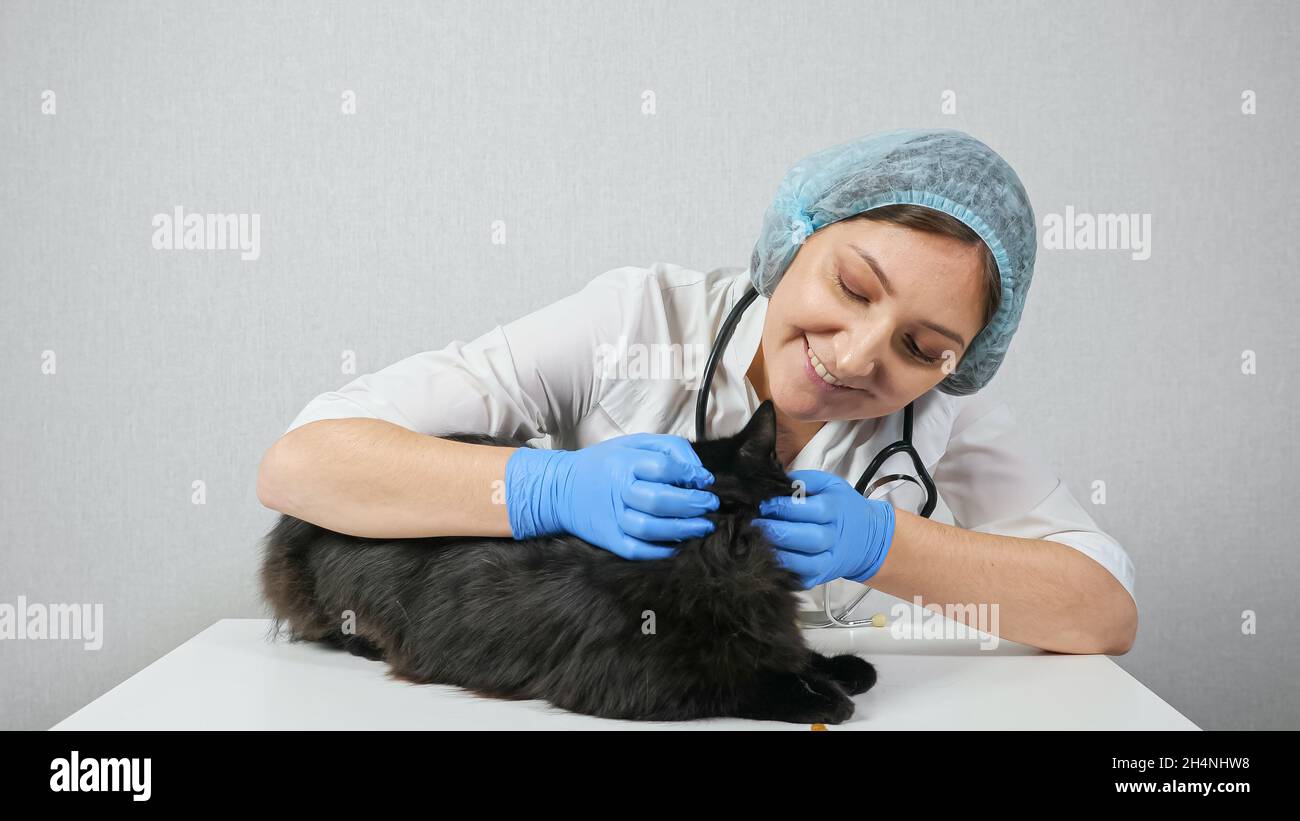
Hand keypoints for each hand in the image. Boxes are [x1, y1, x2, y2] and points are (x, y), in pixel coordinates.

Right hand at [505, 433, 718, 559]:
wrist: (560, 489)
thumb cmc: (606, 464)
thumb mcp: (633, 444)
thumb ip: (669, 449)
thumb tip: (699, 473)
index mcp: (624, 462)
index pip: (662, 467)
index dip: (689, 474)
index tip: (705, 480)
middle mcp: (617, 490)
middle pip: (659, 500)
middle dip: (692, 504)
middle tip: (711, 505)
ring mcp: (612, 517)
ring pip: (650, 528)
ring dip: (682, 529)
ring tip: (703, 527)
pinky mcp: (608, 539)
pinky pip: (636, 550)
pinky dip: (660, 551)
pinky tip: (678, 546)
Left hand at [750, 469, 895, 588]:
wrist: (867, 539)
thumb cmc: (841, 507)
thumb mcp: (829, 484)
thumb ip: (804, 480)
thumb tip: (775, 482)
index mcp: (835, 510)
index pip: (808, 510)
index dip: (781, 507)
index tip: (762, 504)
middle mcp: (833, 537)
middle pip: (806, 538)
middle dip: (776, 531)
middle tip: (753, 524)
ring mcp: (828, 561)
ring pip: (802, 563)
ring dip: (777, 554)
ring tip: (754, 543)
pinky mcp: (819, 578)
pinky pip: (800, 578)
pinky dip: (783, 572)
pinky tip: (765, 561)